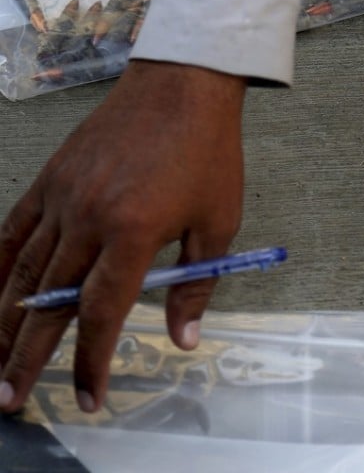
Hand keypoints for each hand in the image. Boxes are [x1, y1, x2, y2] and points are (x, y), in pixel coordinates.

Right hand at [0, 60, 246, 413]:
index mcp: (135, 232)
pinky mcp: (49, 179)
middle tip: (9, 400)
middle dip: (27, 357)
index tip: (88, 398)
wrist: (183, 85)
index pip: (101, 312)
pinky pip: (11, 230)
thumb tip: (184, 339)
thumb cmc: (208, 153)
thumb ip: (198, 284)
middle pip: (49, 302)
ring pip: (21, 272)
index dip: (90, 361)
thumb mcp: (219, 222)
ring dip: (1, 323)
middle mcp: (89, 218)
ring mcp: (62, 197)